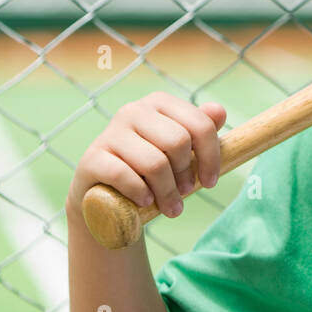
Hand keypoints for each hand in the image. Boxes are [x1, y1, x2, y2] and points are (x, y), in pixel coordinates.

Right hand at [67, 92, 226, 220]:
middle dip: (186, 175)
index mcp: (159, 103)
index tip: (210, 182)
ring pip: (154, 163)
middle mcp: (133, 111)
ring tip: (171, 207)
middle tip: (185, 194)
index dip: (211, 156)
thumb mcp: (180, 152)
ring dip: (167, 193)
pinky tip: (145, 201)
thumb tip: (219, 111)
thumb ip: (200, 131)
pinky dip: (140, 193)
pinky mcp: (92, 158)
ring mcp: (110, 132)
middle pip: (178, 142)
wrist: (106, 195)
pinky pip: (124, 176)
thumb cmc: (150, 171)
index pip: (200, 124)